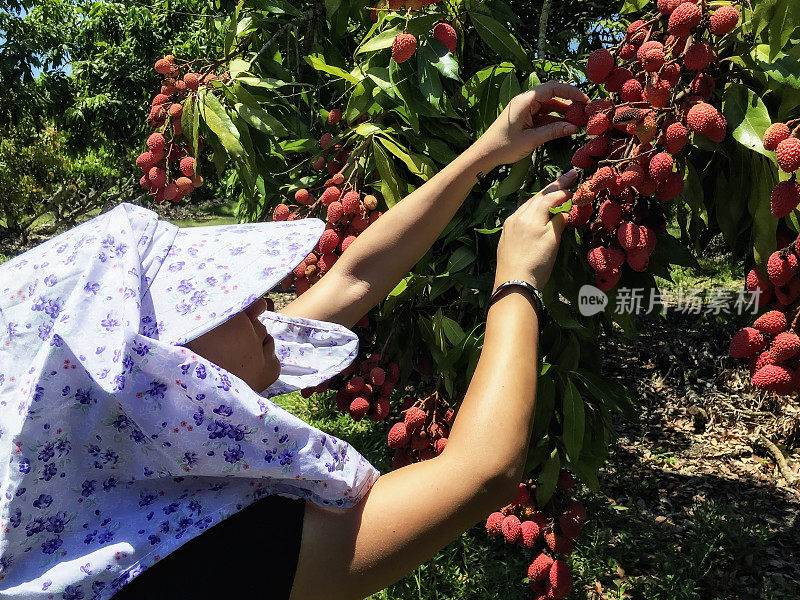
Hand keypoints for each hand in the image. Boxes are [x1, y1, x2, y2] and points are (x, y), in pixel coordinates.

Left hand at [471, 81, 588, 169]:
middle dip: (569, 102)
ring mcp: (525, 109)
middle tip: (584, 111)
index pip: (552, 88)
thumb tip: (574, 127)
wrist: (484, 154)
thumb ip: (553, 132)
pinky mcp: (524, 118)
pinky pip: (543, 115)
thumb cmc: (503, 146)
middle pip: (552, 95)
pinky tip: (565, 128)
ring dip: (563, 113)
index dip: (570, 92)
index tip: (584, 100)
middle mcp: (525, 101)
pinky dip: (554, 120)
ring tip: (578, 121)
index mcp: (525, 101)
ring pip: (549, 106)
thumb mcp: (531, 140)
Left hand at [494, 170, 577, 289]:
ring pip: (529, 204)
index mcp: (530, 216)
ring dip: (543, 197)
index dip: (564, 190)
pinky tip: (538, 210)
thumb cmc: (537, 264)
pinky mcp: (506, 234)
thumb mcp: (553, 241)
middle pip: (538, 196)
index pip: (550, 196)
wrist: (513, 284)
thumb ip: (559, 222)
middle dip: (554, 186)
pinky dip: (533, 209)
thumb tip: (564, 212)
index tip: (576, 183)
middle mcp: (517, 216)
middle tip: (569, 174)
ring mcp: (509, 225)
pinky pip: (521, 215)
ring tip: (556, 190)